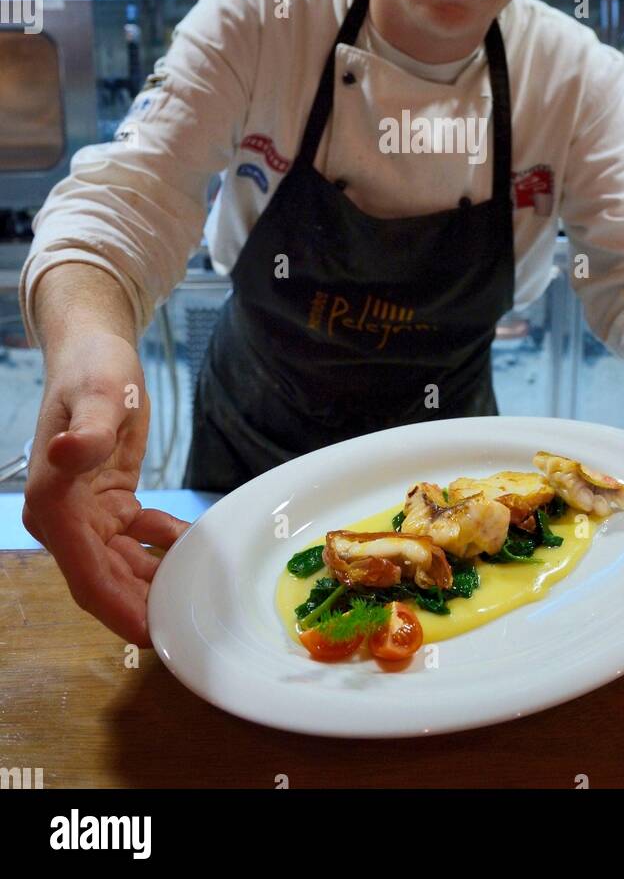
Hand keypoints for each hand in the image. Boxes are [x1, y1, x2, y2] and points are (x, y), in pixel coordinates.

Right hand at [22, 332, 190, 646]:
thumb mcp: (98, 392)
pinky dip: (165, 549)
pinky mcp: (108, 505)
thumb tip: (67, 454)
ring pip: (122, 568)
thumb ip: (87, 429)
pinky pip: (137, 541)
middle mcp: (63, 518)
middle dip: (145, 609)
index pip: (86, 576)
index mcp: (54, 503)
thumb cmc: (92, 369)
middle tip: (195, 630)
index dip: (119, 610)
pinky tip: (197, 550)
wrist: (94, 351)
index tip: (155, 637)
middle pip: (105, 582)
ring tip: (204, 598)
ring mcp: (85, 515)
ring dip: (158, 583)